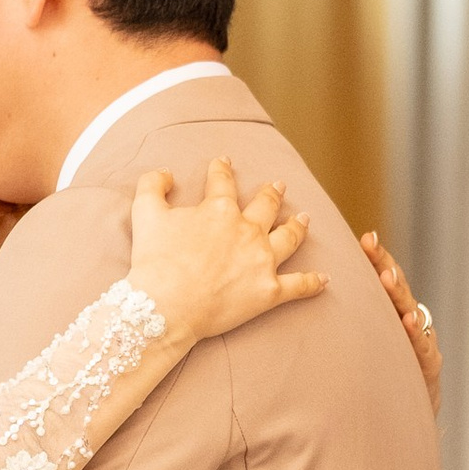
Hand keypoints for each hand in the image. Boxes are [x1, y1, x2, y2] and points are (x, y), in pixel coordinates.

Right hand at [127, 157, 322, 347]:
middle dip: (272, 193)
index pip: (223, 182)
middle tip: (278, 186)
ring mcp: (262, 261)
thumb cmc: (154, 262)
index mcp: (220, 210)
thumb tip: (166, 173)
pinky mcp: (269, 292)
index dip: (222, 169)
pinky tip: (324, 279)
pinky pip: (299, 285)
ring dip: (298, 226)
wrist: (166, 307)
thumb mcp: (145, 214)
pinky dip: (313, 282)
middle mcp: (247, 231)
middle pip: (266, 205)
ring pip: (289, 237)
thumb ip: (153, 186)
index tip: (224, 163)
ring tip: (304, 218)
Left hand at [359, 229, 440, 408]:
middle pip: (398, 290)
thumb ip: (347, 329)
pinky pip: (423, 347)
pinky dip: (416, 333)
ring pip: (412, 313)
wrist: (404, 419)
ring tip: (387, 277)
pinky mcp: (428, 366)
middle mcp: (410, 324)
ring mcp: (421, 343)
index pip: (385, 283)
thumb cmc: (380, 380)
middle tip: (372, 245)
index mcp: (392, 317)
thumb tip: (313, 306)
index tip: (366, 238)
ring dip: (399, 294)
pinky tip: (409, 321)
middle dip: (386, 265)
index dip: (378, 260)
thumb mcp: (363, 350)